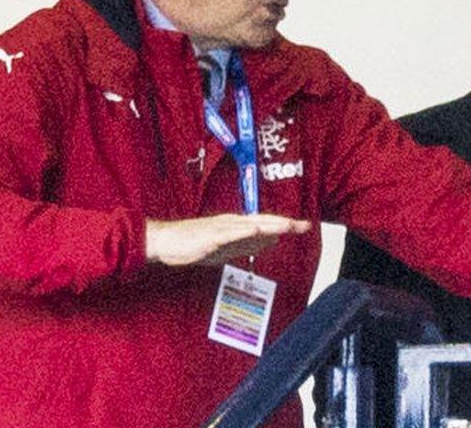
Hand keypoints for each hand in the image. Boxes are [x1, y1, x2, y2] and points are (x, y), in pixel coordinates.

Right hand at [145, 214, 310, 265]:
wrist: (165, 242)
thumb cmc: (192, 244)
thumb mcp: (226, 247)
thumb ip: (247, 244)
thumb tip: (271, 241)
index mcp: (236, 226)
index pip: (265, 224)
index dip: (285, 225)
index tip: (304, 226)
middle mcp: (232, 223)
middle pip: (263, 222)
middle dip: (284, 223)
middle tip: (305, 225)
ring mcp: (221, 228)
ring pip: (250, 225)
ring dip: (269, 224)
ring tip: (288, 225)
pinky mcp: (209, 236)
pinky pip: (229, 233)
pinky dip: (243, 230)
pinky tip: (255, 229)